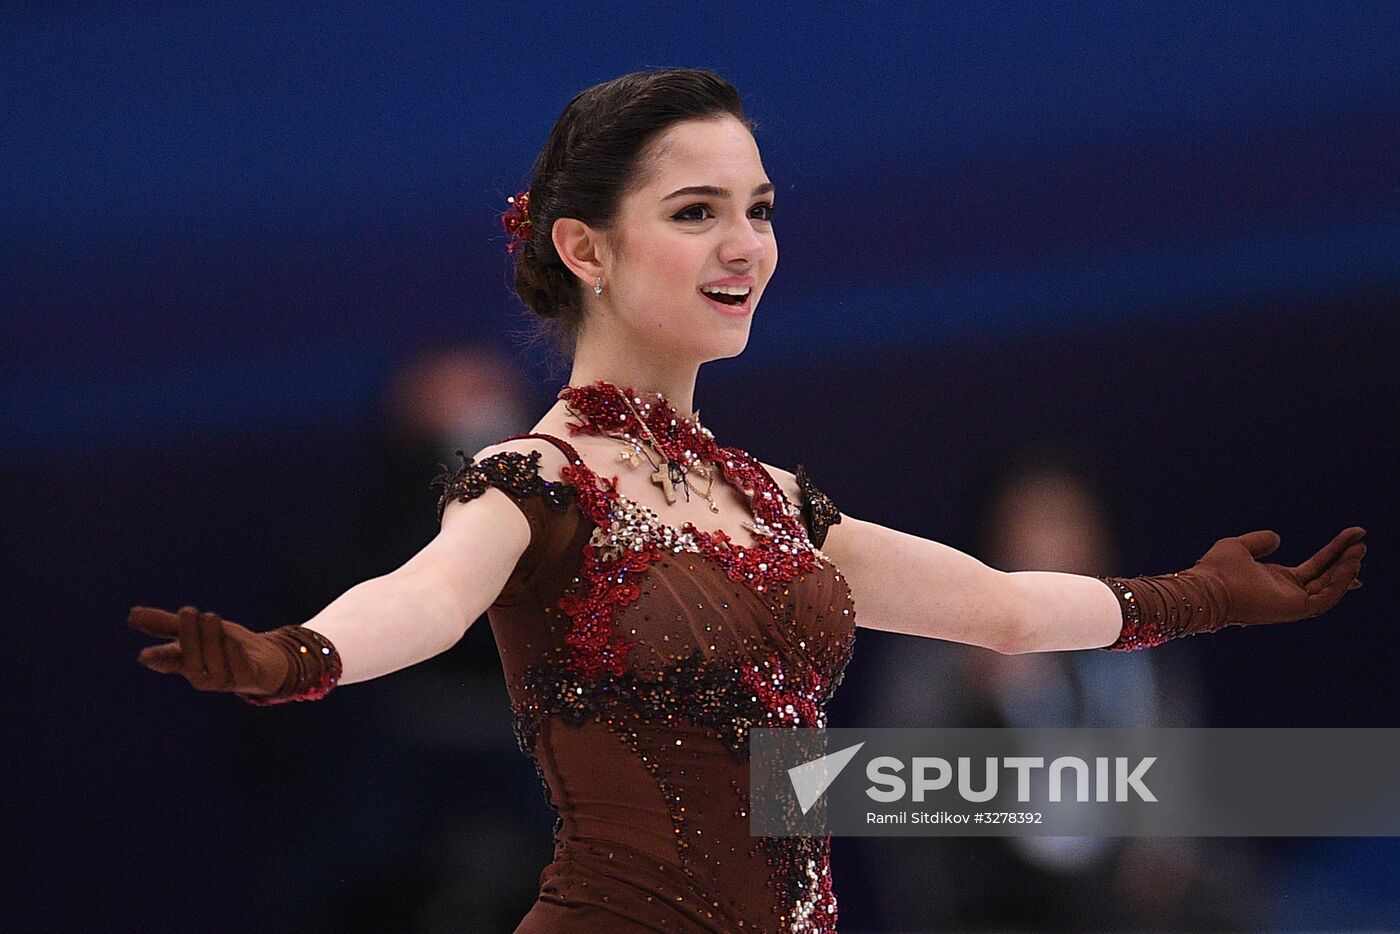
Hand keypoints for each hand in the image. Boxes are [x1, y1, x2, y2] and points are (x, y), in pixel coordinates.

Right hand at [128, 605, 291, 695]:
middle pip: (190, 662)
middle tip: (188, 611)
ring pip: (214, 665)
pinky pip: (240, 671)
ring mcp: (225, 680)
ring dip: (212, 640)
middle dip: (188, 636)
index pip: (167, 662)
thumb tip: (131, 615)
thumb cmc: (224, 643)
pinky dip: (235, 655)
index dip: (157, 659)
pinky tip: (233, 640)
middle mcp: (202, 675)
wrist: (265, 657)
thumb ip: (167, 624)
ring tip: (210, 616)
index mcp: (186, 662)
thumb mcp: (197, 629)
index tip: (145, 655)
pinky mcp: (248, 679)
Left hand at [1192, 526, 1366, 624]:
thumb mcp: (1239, 547)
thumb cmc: (1216, 570)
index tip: (1353, 538)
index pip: (1315, 567)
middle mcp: (1287, 592)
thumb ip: (1259, 542)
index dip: (1334, 553)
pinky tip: (1348, 565)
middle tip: (1362, 543)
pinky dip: (1338, 584)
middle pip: (1325, 576)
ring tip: (1359, 550)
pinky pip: (1323, 598)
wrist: (1208, 587)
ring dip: (1345, 570)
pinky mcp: (1293, 610)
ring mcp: (1291, 603)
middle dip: (1345, 559)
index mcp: (1276, 579)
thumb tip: (1277, 538)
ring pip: (1327, 587)